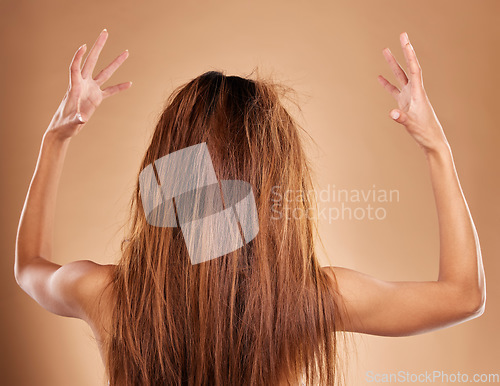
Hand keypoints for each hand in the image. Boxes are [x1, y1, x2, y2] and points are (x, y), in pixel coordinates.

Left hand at [46, 29, 131, 139]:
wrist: (64, 128)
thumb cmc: (65, 124)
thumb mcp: (71, 122)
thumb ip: (77, 119)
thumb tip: (83, 119)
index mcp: (74, 87)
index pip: (75, 67)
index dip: (78, 57)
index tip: (84, 46)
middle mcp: (83, 84)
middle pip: (91, 61)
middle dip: (98, 47)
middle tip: (105, 32)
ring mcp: (91, 90)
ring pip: (104, 73)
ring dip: (115, 63)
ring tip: (126, 52)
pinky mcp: (96, 98)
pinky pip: (110, 90)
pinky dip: (119, 87)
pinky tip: (129, 83)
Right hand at [378, 32, 448, 154]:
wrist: (431, 141)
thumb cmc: (425, 133)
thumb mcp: (412, 125)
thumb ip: (401, 118)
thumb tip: (391, 112)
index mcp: (418, 94)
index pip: (414, 69)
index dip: (410, 55)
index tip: (406, 42)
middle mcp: (415, 92)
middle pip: (407, 68)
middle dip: (403, 52)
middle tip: (401, 36)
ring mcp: (409, 97)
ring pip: (400, 77)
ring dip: (393, 64)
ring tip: (385, 51)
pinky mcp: (405, 104)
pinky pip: (394, 90)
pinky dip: (387, 84)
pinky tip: (379, 78)